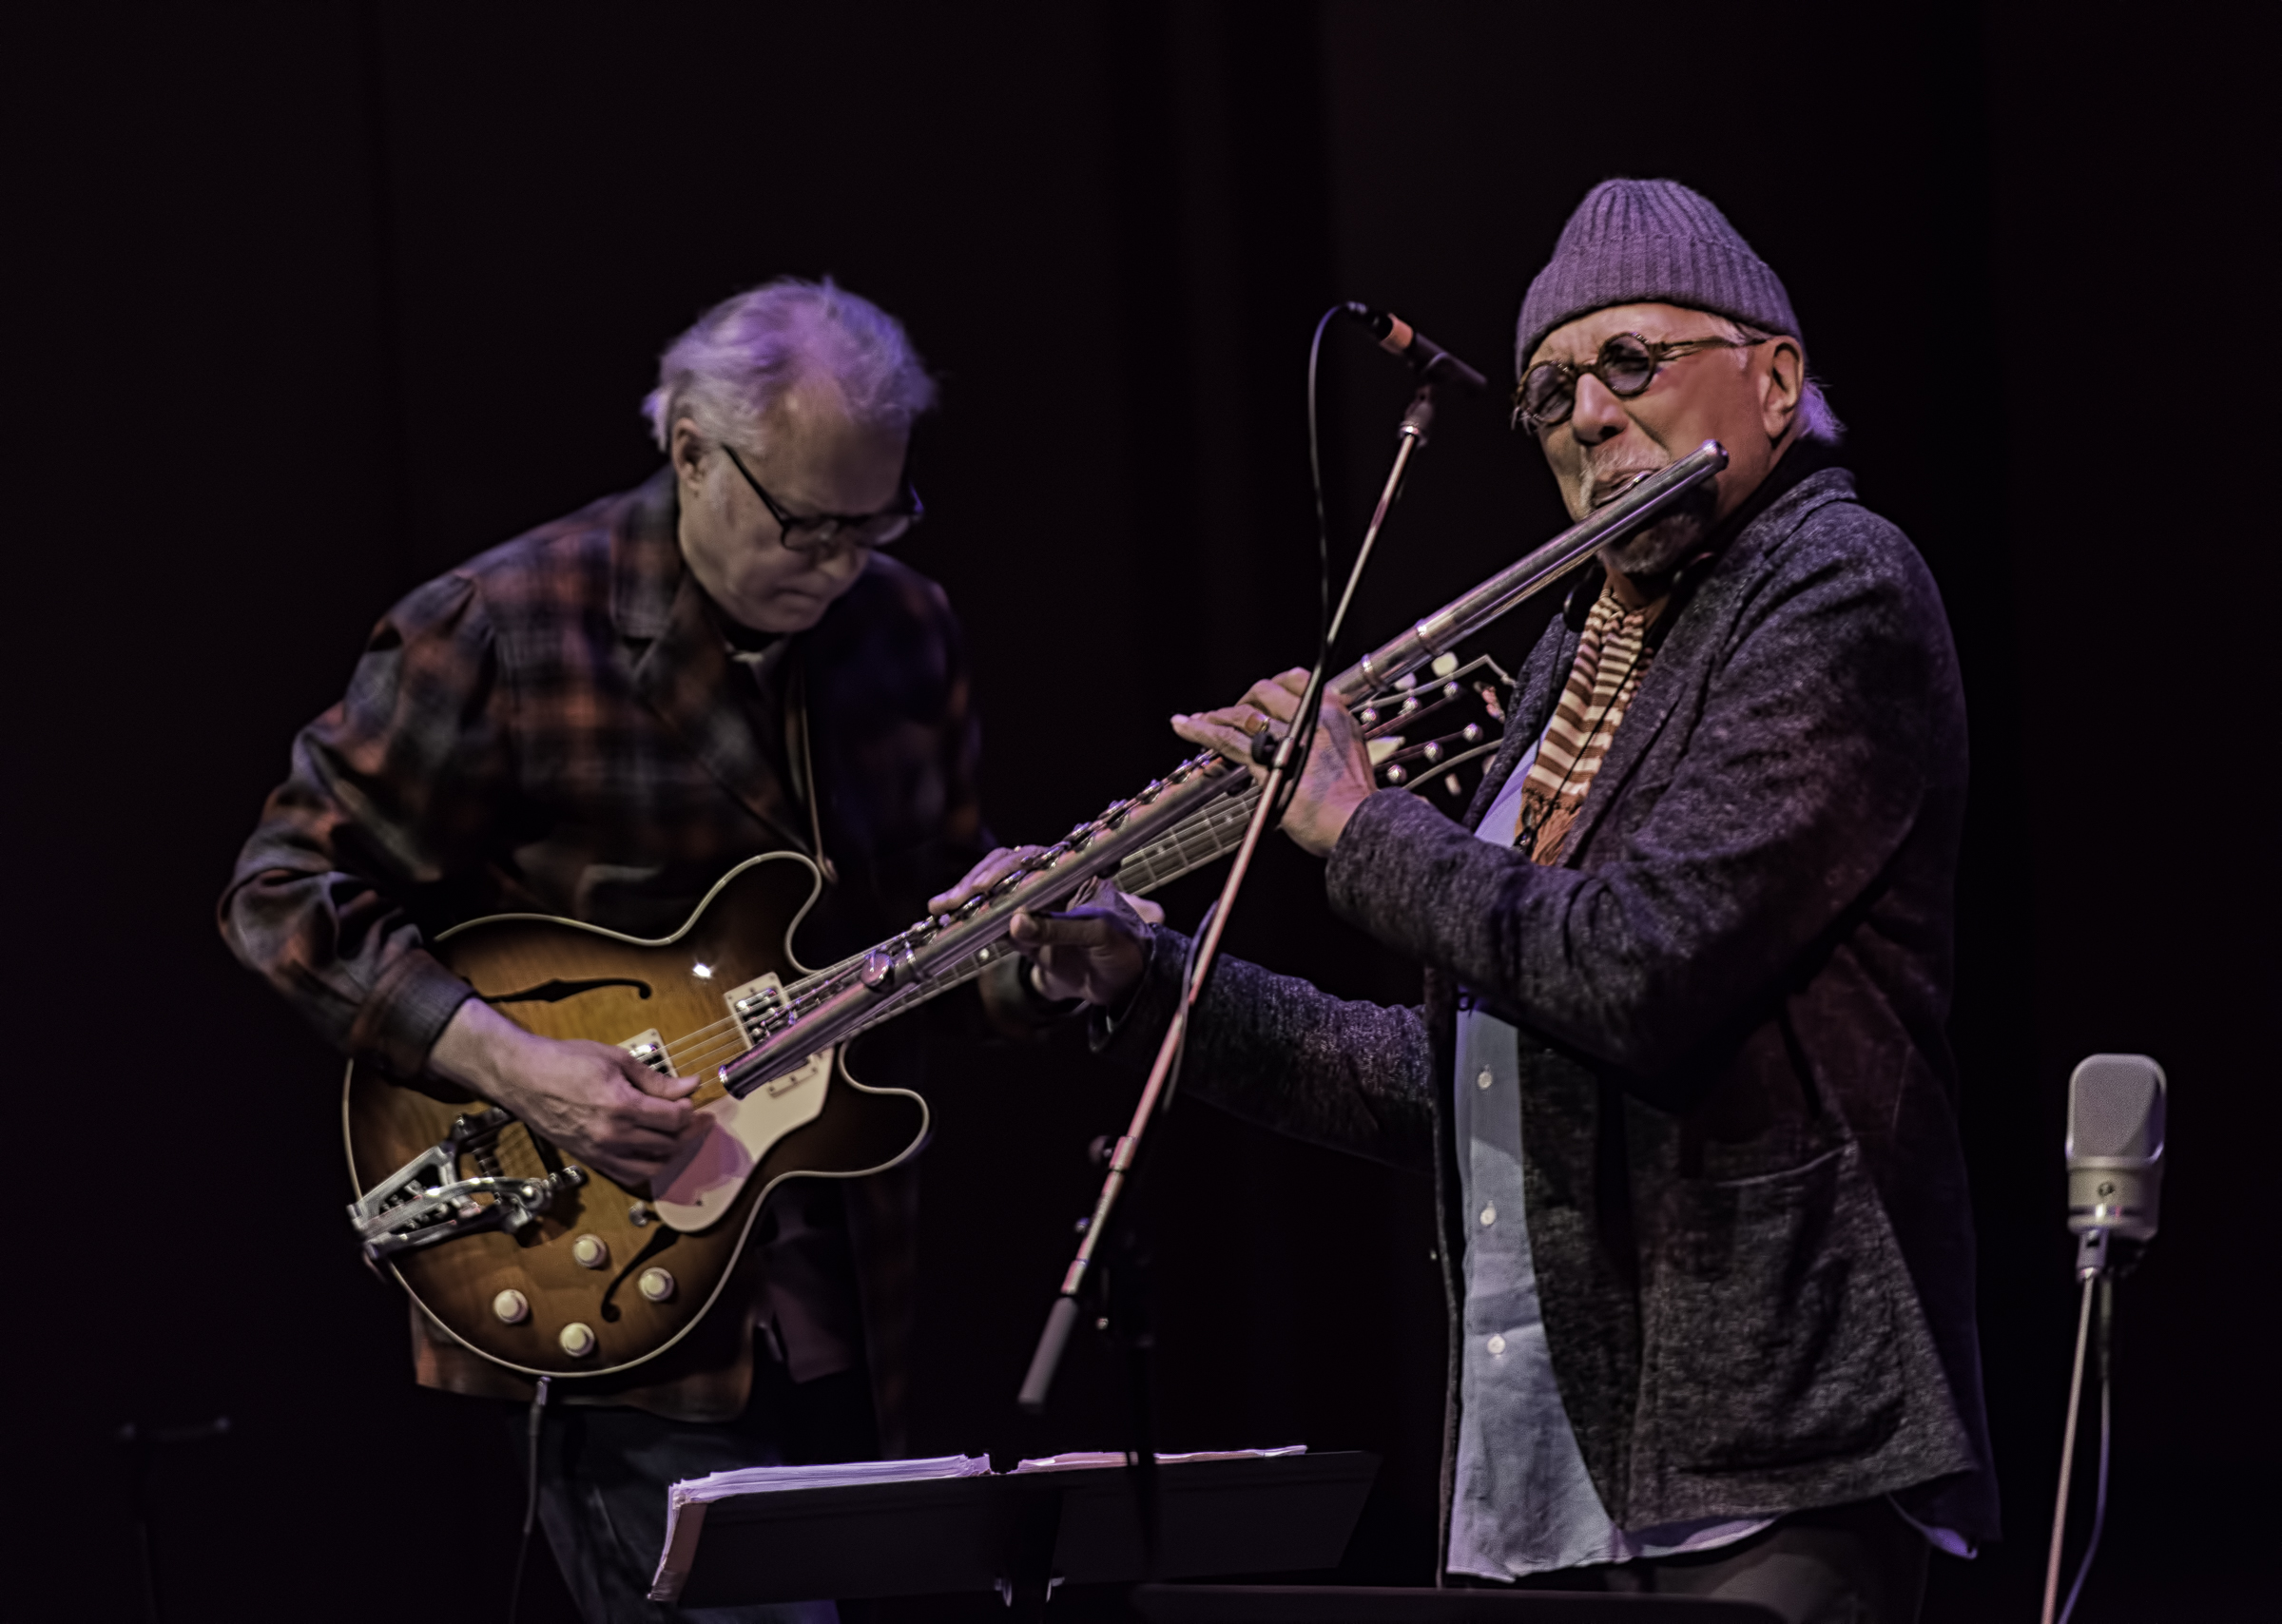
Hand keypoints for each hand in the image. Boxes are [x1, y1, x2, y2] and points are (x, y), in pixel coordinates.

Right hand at [429, 998, 699, 1187]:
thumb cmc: (565, 1062)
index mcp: (621, 1107)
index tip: (693, 1100)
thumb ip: (656, 1079)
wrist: (524, 1078)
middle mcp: (612, 1136)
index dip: (690, 1110)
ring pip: (653, 1167)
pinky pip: (628, 1176)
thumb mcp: (617, 1060)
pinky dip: (648, 1168)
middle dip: (689, 1131)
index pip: (674, 1119)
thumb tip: (690, 1085)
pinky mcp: (590, 1160)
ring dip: (672, 1153)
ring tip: (679, 1136)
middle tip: (698, 1118)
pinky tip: (655, 1153)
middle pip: (669, 1145)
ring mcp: (600, 1152)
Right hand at [933, 850, 1163, 1009]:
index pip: (1031, 862)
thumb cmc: (1125, 948)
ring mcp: (1034, 908)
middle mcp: (1049, 885)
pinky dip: (972, 924)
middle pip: (1005, 872)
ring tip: (940, 909)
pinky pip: (993, 923)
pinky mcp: (1025, 934)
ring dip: (966, 900)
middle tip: (950, 901)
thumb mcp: (1098, 935)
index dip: (1003, 872)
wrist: (1128, 981)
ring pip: (993, 894)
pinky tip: (949, 924)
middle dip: (975, 884)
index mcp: (1072, 874)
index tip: (982, 889)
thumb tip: (1014, 923)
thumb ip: (1058, 929)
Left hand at [1172, 668, 1374, 857]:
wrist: (1359, 825)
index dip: (1270, 686)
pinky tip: (1185, 726)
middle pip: (1263, 692)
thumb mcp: (1349, 755)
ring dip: (1215, 716)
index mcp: (1334, 712)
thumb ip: (1324, 740)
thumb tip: (1298, 742)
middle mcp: (1311, 717)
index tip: (1259, 698)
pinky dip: (1201, 731)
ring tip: (1196, 721)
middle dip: (1241, 702)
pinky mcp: (1268, 762)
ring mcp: (1288, 738)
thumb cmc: (1354, 802)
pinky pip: (1227, 739)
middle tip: (1228, 716)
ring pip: (1241, 715)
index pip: (1295, 679)